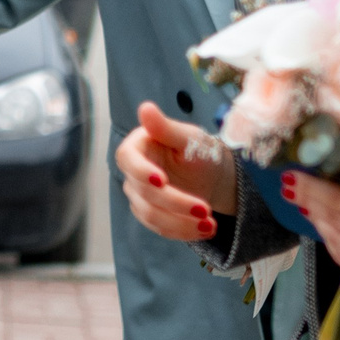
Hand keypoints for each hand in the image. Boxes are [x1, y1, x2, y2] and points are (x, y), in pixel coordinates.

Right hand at [118, 100, 235, 242]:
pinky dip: (184, 231)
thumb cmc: (198, 148)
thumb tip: (145, 108)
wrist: (212, 174)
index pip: (128, 159)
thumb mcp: (188, 137)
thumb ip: (166, 128)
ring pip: (151, 215)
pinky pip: (161, 228)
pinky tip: (207, 229)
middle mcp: (133, 173)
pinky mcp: (150, 214)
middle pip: (144, 193)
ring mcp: (139, 196)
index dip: (141, 172)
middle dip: (175, 203)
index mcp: (137, 147)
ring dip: (181, 223)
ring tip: (210, 225)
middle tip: (205, 210)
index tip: (162, 181)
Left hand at [284, 172, 339, 306]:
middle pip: (331, 221)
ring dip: (320, 223)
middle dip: (310, 203)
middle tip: (297, 188)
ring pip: (333, 242)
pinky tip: (331, 229)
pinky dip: (334, 243)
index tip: (292, 176)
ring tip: (312, 206)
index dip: (311, 188)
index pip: (339, 200)